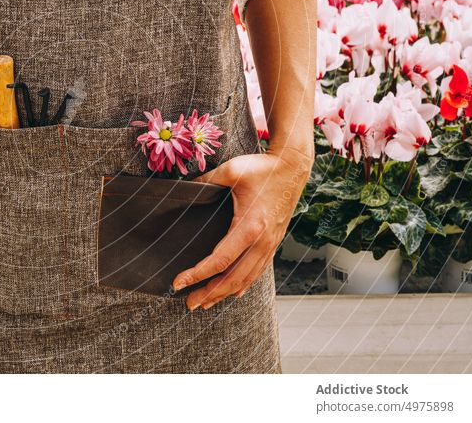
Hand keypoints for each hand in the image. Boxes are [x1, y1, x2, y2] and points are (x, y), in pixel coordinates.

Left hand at [172, 146, 312, 310]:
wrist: (292, 167)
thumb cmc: (262, 168)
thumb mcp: (230, 171)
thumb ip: (205, 181)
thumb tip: (183, 189)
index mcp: (249, 226)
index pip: (219, 260)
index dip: (197, 275)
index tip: (178, 283)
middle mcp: (261, 241)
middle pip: (232, 278)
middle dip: (209, 293)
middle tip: (188, 303)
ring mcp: (270, 244)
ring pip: (246, 279)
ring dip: (225, 293)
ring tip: (205, 302)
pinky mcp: (273, 242)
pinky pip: (258, 271)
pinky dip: (244, 285)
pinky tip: (233, 293)